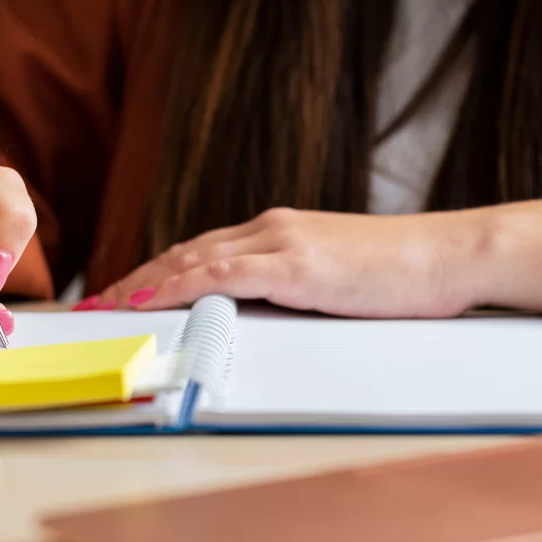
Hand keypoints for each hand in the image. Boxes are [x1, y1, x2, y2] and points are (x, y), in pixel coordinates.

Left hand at [89, 207, 484, 316]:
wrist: (446, 254)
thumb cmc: (398, 273)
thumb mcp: (332, 279)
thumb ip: (291, 287)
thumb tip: (256, 313)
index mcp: (277, 232)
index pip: (202, 251)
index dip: (157, 272)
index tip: (124, 293)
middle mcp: (270, 229)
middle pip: (185, 252)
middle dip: (136, 279)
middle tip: (96, 303)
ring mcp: (281, 243)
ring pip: (193, 259)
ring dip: (144, 284)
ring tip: (105, 306)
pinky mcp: (296, 264)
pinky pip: (223, 274)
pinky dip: (180, 285)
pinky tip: (151, 298)